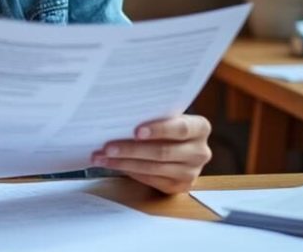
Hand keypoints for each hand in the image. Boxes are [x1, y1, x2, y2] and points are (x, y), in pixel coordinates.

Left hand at [90, 114, 211, 194]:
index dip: (159, 130)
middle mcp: (200, 151)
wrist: (180, 146)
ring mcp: (192, 172)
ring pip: (154, 168)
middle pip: (163, 152)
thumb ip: (153, 115)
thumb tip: (118, 117)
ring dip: (124, 163)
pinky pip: (151, 179)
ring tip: (102, 157)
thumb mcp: (167, 116)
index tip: (136, 131)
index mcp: (200, 128)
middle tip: (107, 147)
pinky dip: (129, 171)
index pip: (181, 129)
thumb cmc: (167, 125)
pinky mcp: (180, 186)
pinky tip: (113, 164)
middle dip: (131, 149)